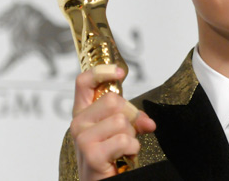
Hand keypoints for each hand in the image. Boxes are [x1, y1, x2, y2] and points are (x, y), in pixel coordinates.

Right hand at [70, 65, 155, 180]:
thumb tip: (149, 123)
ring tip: (122, 148)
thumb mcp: (121, 131)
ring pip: (121, 120)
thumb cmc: (110, 156)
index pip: (83, 82)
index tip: (120, 72)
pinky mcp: (92, 153)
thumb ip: (132, 118)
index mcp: (83, 112)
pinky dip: (132, 148)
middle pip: (113, 100)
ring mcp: (82, 138)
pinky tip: (123, 157)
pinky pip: (124, 140)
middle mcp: (78, 122)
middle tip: (128, 133)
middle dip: (131, 116)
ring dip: (131, 136)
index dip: (102, 71)